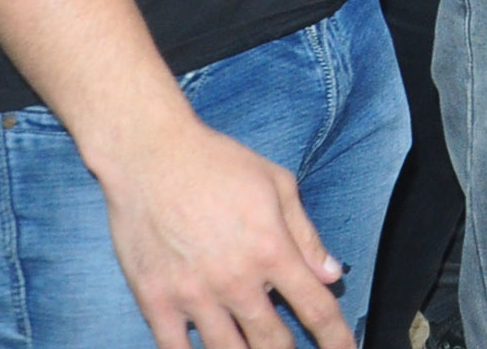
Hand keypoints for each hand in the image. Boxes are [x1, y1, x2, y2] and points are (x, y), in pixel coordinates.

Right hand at [98, 115, 352, 348]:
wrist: (150, 157)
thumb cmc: (217, 164)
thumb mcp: (277, 185)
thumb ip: (306, 235)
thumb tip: (331, 274)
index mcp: (271, 250)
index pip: (315, 307)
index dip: (335, 336)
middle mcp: (236, 280)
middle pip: (273, 340)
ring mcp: (194, 294)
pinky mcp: (156, 300)